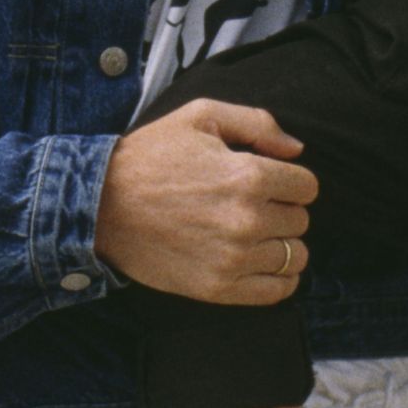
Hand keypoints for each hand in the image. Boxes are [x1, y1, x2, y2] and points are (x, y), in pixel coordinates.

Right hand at [96, 100, 317, 305]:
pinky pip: (277, 291)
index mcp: (249, 175)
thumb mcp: (201, 116)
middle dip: (282, 209)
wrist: (100, 205)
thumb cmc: (150, 156)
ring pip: (294, 257)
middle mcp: (248, 219)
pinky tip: (260, 262)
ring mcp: (234, 258)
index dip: (290, 180)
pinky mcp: (218, 288)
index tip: (268, 181)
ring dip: (281, 244)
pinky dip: (279, 278)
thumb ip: (258, 123)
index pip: (307, 186)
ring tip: (254, 234)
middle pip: (300, 221)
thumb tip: (296, 149)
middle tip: (252, 205)